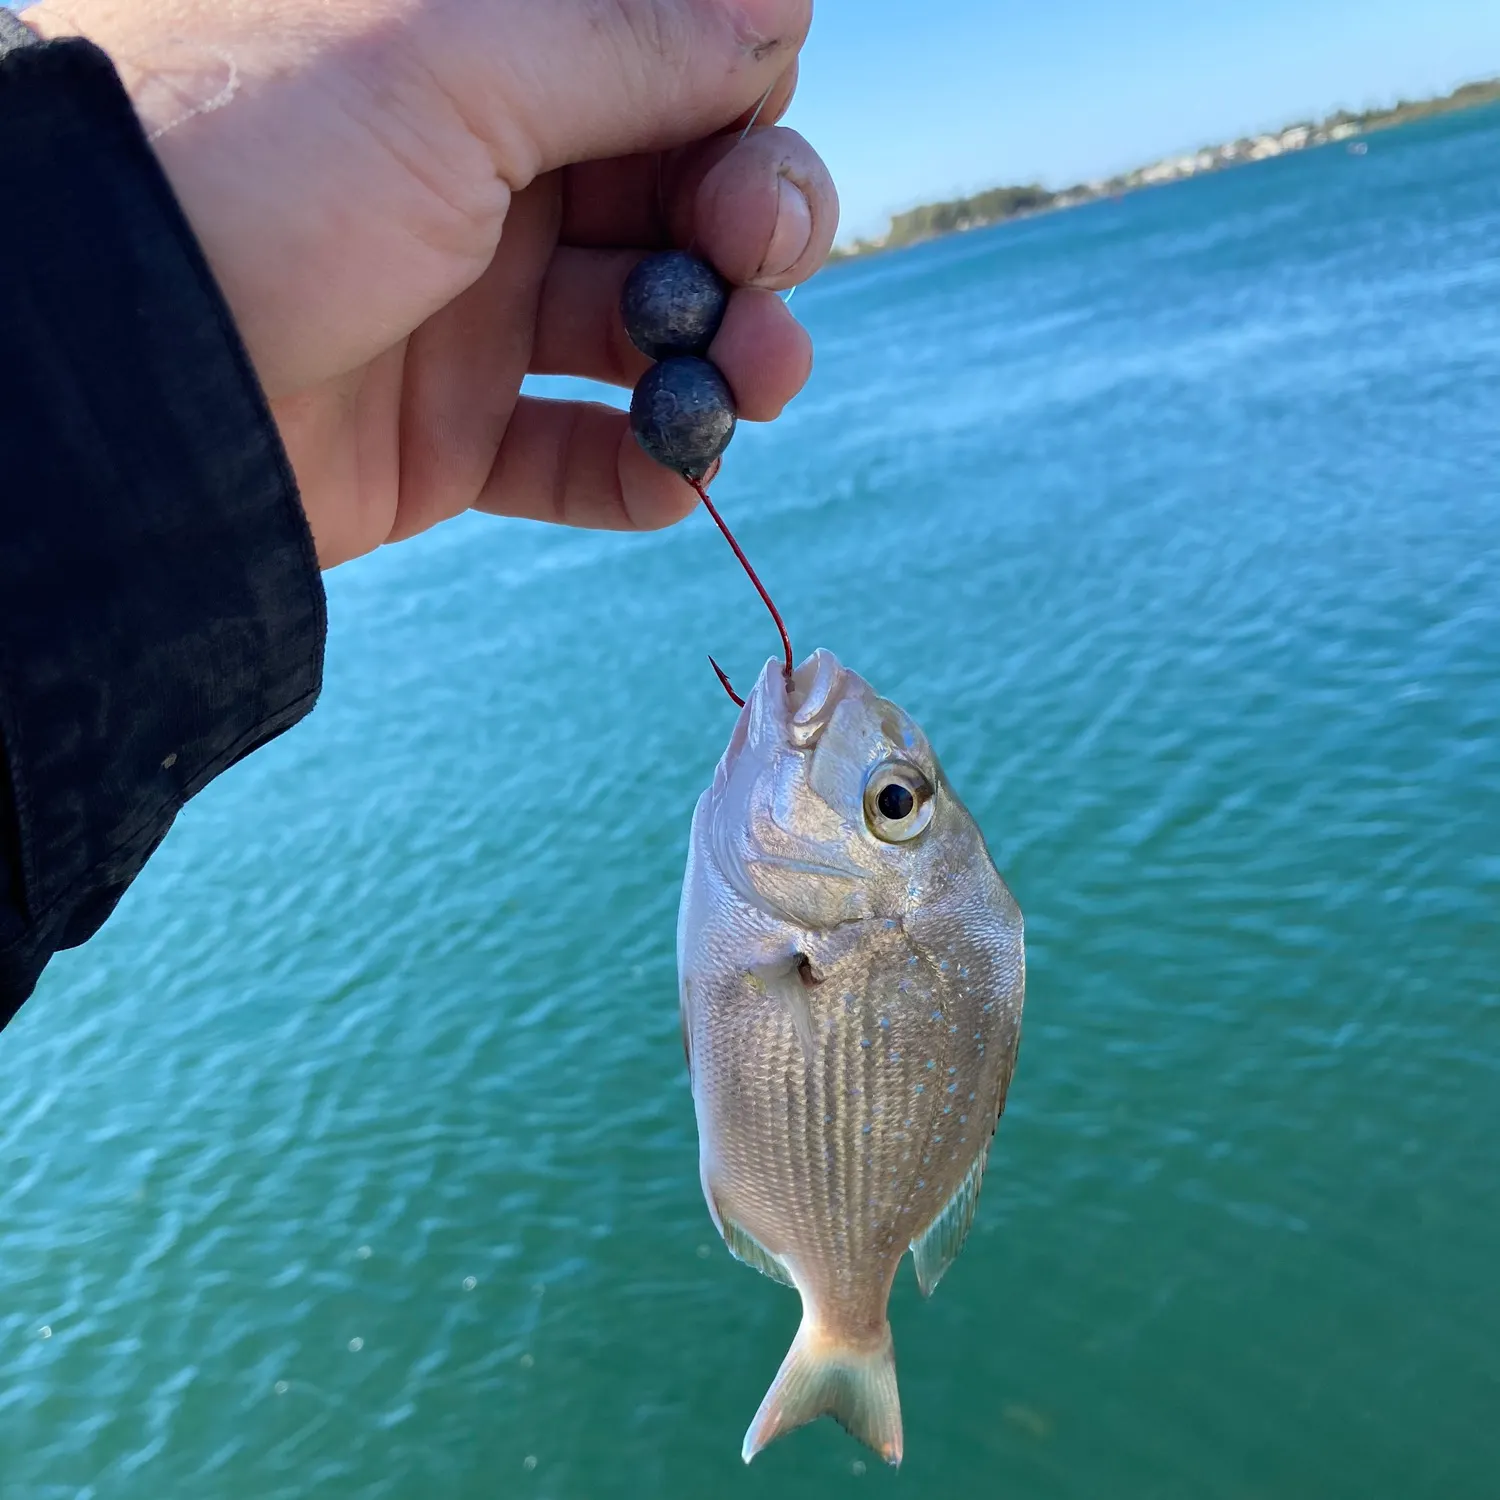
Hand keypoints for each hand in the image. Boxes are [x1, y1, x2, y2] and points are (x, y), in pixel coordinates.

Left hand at [23, 0, 836, 566]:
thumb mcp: (450, 66)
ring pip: (648, 338)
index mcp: (482, 61)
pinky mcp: (452, 438)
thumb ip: (627, 41)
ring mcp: (472, 316)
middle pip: (675, 206)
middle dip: (752, 234)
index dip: (739, 110)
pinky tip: (676, 476)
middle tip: (760, 268)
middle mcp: (487, 182)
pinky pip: (579, 460)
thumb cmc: (257, 168)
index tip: (751, 147)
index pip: (668, 75)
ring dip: (729, 359)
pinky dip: (644, 474)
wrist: (112, 366)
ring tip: (757, 382)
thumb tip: (781, 14)